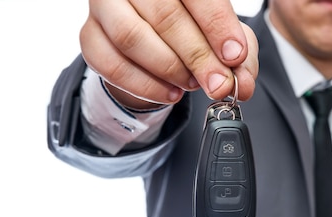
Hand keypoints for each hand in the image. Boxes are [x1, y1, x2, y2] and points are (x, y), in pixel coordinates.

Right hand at [79, 0, 258, 107]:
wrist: (153, 36)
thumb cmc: (193, 28)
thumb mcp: (224, 38)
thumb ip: (239, 58)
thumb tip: (242, 84)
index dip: (217, 25)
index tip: (235, 56)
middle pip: (164, 15)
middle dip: (197, 56)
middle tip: (218, 83)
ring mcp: (105, 5)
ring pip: (131, 37)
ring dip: (169, 69)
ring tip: (192, 84)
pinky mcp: (89, 34)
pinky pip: (110, 64)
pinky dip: (144, 85)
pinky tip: (170, 93)